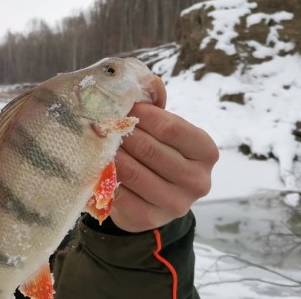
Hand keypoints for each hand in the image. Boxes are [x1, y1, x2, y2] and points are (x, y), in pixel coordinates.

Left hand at [109, 77, 218, 232]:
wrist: (151, 200)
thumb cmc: (158, 154)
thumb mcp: (163, 129)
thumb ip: (157, 106)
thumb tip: (150, 81)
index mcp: (206, 152)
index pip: (172, 128)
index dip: (144, 115)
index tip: (122, 106)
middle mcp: (198, 180)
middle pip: (150, 149)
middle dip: (122, 133)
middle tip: (100, 122)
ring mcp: (176, 203)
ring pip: (133, 172)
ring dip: (109, 154)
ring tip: (95, 141)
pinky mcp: (150, 218)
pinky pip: (120, 193)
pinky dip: (105, 177)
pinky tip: (96, 165)